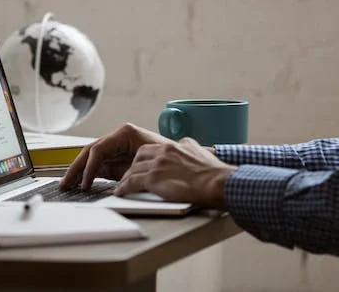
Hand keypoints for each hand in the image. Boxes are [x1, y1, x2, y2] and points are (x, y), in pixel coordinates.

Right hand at [60, 123, 167, 189]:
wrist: (188, 168)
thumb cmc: (170, 163)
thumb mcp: (145, 167)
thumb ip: (124, 174)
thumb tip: (108, 185)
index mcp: (125, 134)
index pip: (98, 149)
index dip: (88, 167)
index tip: (84, 183)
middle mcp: (119, 137)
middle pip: (90, 152)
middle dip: (76, 168)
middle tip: (65, 184)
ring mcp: (117, 147)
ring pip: (92, 158)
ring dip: (79, 171)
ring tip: (68, 185)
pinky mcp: (118, 158)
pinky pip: (99, 165)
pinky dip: (89, 174)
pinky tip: (82, 184)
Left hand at [114, 137, 236, 209]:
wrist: (217, 183)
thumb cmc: (214, 173)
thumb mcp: (201, 152)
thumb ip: (189, 148)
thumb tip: (187, 146)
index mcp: (174, 145)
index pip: (153, 149)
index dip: (145, 158)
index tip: (142, 165)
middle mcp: (163, 151)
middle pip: (139, 156)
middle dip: (133, 166)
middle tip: (129, 174)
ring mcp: (157, 165)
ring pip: (133, 169)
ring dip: (126, 178)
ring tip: (123, 186)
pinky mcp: (154, 179)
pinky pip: (132, 182)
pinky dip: (124, 188)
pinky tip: (121, 192)